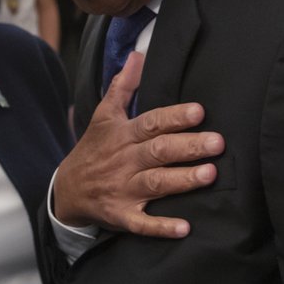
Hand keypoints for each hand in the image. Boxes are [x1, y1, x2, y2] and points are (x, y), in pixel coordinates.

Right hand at [52, 52, 222, 237]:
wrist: (66, 190)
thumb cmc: (93, 150)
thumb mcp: (103, 116)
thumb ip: (123, 86)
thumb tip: (137, 55)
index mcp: (122, 135)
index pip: (151, 123)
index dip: (174, 117)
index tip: (199, 111)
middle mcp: (125, 161)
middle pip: (158, 152)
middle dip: (188, 147)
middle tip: (217, 143)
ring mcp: (123, 190)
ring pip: (156, 184)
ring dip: (182, 180)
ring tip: (210, 175)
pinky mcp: (122, 215)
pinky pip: (142, 224)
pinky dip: (162, 227)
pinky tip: (185, 228)